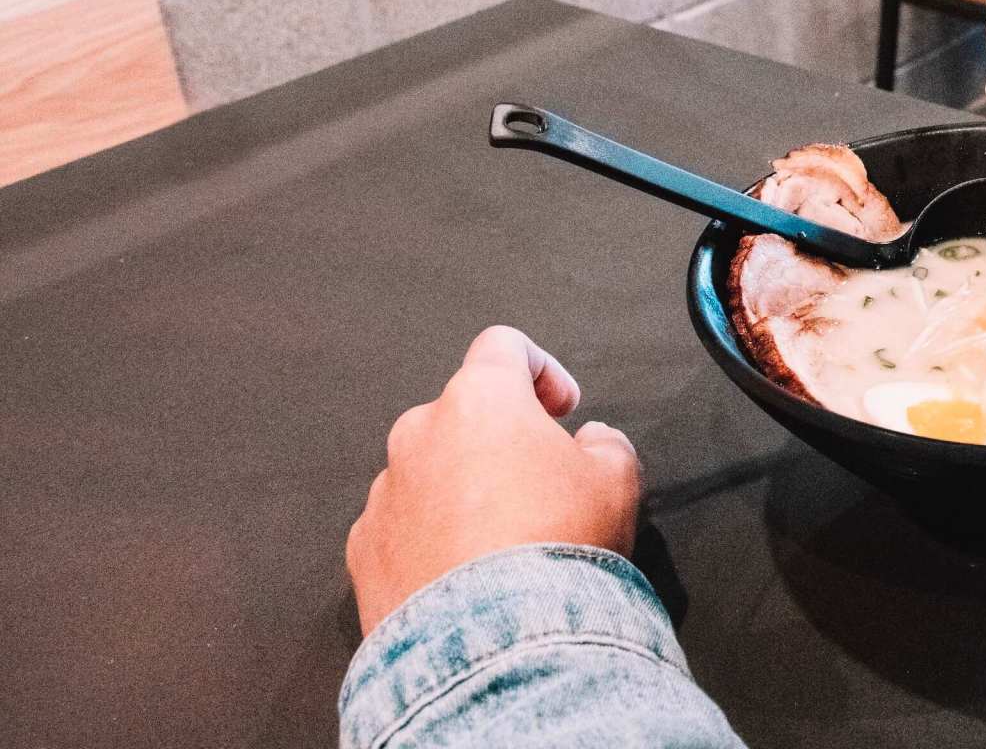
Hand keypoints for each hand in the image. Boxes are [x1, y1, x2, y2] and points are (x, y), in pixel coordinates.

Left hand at [346, 326, 642, 636]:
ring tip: (502, 544)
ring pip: (428, 472)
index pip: (503, 346)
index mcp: (480, 399)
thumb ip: (606, 443)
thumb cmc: (558, 546)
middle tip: (540, 486)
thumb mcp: (618, 480)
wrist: (496, 646)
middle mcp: (419, 433)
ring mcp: (383, 493)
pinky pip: (401, 528)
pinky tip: (467, 578)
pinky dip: (430, 540)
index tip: (564, 411)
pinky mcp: (361, 551)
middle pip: (463, 414)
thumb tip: (591, 442)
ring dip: (462, 490)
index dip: (542, 371)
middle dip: (500, 440)